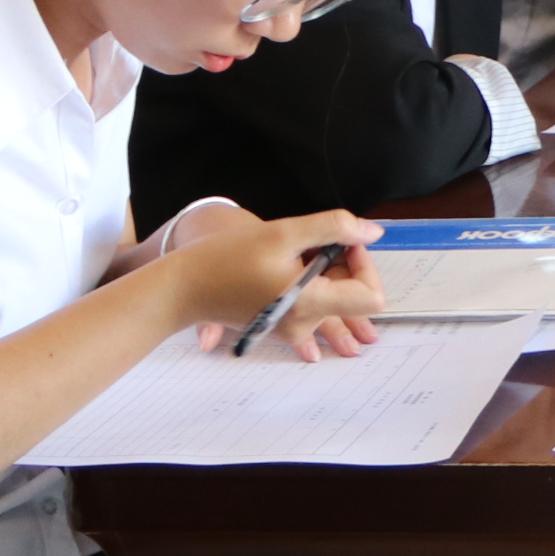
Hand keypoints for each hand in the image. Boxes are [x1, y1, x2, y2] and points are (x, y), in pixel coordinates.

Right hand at [175, 210, 383, 360]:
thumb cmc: (226, 258)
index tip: (342, 243)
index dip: (365, 265)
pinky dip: (311, 281)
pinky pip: (312, 303)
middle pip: (351, 296)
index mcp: (308, 305)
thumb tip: (372, 233)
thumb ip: (334, 228)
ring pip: (332, 297)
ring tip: (296, 250)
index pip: (370, 297)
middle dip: (344, 264)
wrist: (182, 286)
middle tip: (315, 241)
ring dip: (326, 270)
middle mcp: (302, 324)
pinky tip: (289, 263)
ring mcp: (291, 328)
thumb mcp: (284, 232)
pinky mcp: (280, 323)